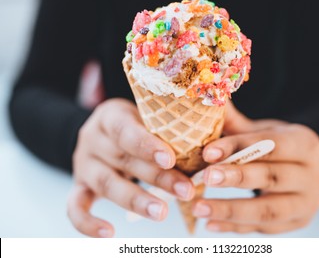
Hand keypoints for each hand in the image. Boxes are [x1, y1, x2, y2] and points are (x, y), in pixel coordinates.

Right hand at [67, 98, 194, 236]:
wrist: (103, 131)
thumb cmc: (136, 123)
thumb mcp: (147, 114)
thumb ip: (171, 123)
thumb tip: (213, 134)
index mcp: (110, 116)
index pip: (125, 129)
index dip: (146, 145)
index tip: (171, 160)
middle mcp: (92, 139)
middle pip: (123, 159)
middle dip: (157, 177)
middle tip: (187, 191)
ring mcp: (83, 164)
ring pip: (106, 184)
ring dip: (136, 200)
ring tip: (162, 212)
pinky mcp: (79, 186)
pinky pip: (75, 207)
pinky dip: (88, 223)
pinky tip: (109, 234)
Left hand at [193, 103, 318, 233]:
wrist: (305, 168)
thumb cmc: (278, 146)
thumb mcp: (264, 130)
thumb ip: (236, 123)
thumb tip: (205, 100)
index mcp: (305, 144)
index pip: (271, 145)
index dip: (238, 148)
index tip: (207, 152)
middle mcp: (314, 175)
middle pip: (272, 177)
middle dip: (235, 178)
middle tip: (203, 178)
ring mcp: (308, 203)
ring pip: (268, 210)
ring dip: (230, 211)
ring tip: (198, 207)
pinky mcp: (297, 223)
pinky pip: (262, 228)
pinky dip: (234, 227)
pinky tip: (209, 224)